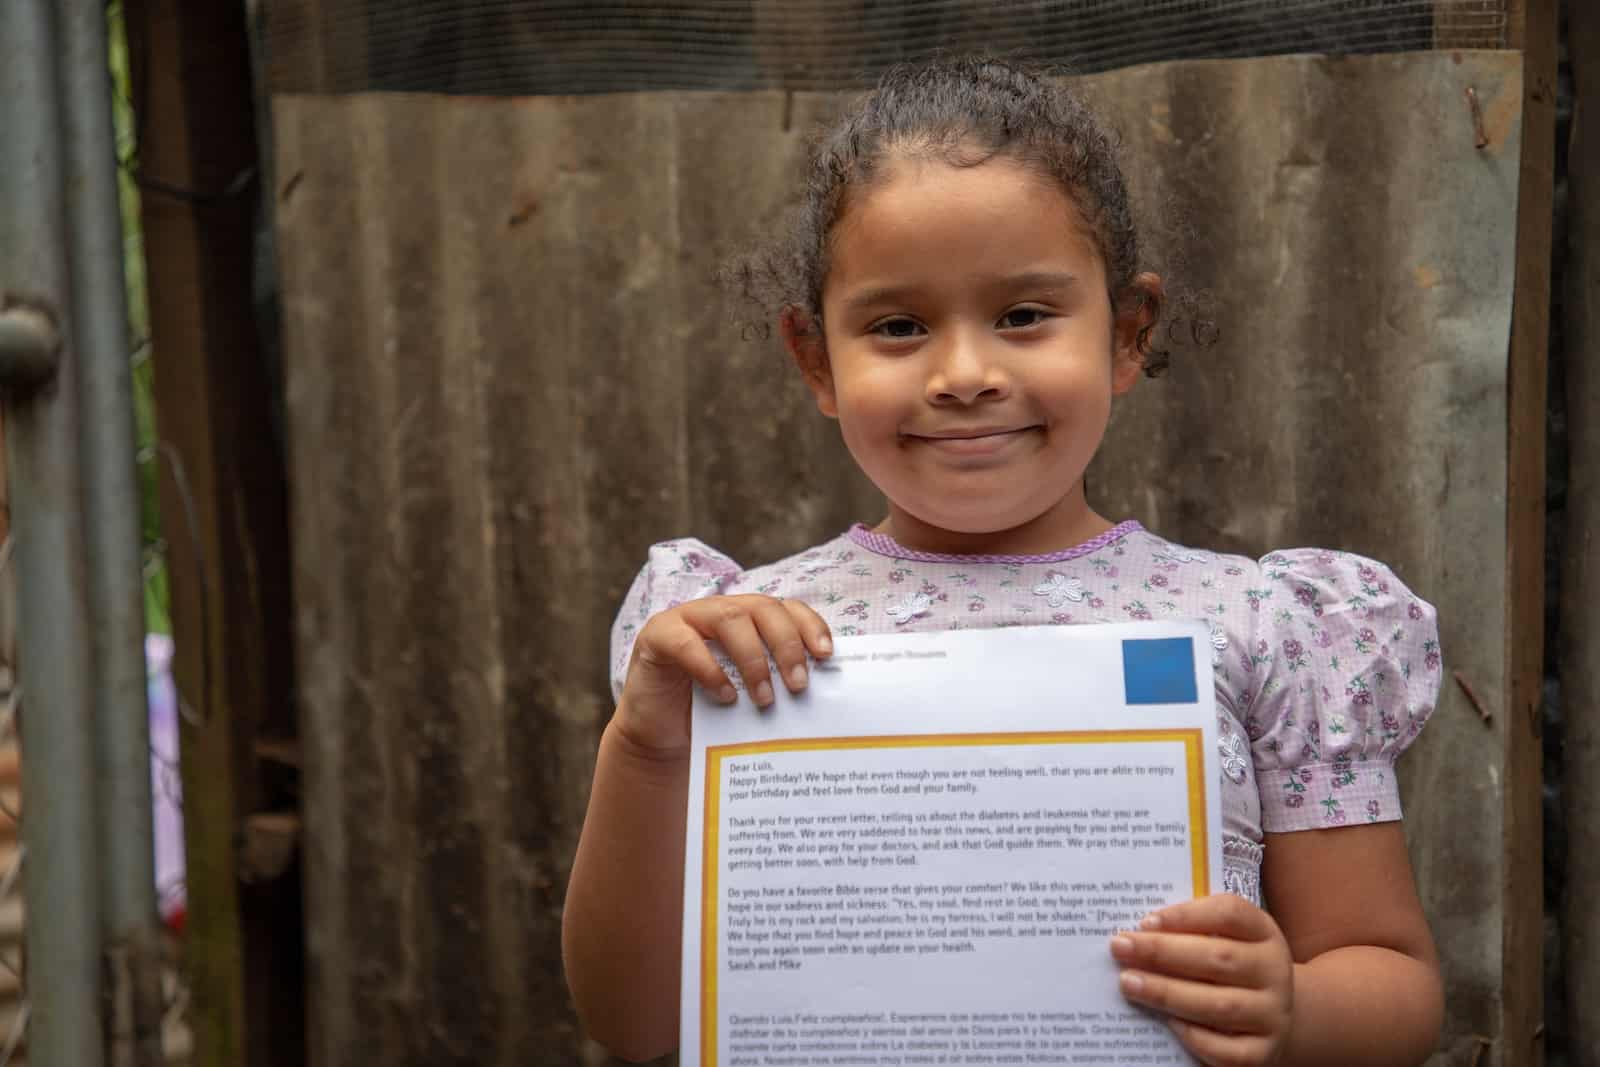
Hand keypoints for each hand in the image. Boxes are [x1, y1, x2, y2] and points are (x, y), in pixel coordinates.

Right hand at [616, 595, 832, 753]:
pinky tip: (725, 696)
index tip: (826, 655)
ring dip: (753, 658)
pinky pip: (686, 643)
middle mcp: (721, 610)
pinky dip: (710, 670)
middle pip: (762, 608)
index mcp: (749, 619)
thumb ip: (777, 686)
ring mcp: (687, 617)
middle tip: (798, 685)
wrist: (661, 734)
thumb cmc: (712, 713)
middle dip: (786, 644)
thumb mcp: (750, 696)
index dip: (809, 625)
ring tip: (764, 697)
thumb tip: (821, 697)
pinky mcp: (658, 635)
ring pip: (729, 618)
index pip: (786, 608)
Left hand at [1109, 894, 1294, 1066]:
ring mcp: (1273, 1015)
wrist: (1270, 1016)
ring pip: (1219, 1004)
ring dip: (1167, 993)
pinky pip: (1226, 1048)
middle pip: (1219, 958)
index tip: (1145, 921)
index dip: (1187, 915)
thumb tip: (1137, 933)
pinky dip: (1193, 1035)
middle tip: (1120, 947)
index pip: (1230, 914)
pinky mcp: (1263, 1053)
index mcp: (1264, 933)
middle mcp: (1274, 971)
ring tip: (1128, 982)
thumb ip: (1188, 932)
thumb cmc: (1230, 969)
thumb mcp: (1222, 940)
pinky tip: (1165, 1022)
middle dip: (1163, 952)